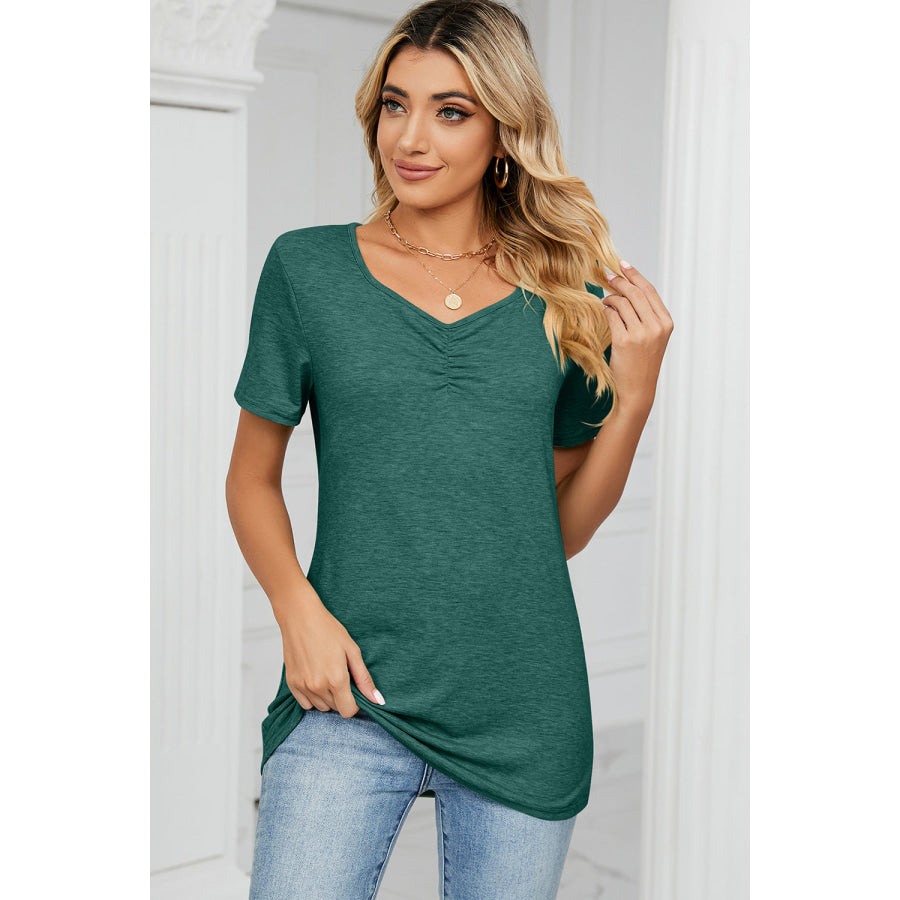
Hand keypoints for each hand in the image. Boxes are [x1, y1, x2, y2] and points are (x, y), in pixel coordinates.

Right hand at [280, 597, 385, 716]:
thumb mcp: (352, 650)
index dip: (355, 703)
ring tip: (327, 674)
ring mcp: (303, 686)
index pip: (348, 711)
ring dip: (327, 698)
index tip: (354, 690)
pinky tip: (315, 678)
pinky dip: (312, 697)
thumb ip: (364, 679)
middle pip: (335, 708)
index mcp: (336, 679)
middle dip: (342, 697)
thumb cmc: (328, 629)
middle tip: (340, 675)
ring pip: (320, 707)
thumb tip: (377, 700)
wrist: (300, 617)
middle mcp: (318, 687)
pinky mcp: (291, 684)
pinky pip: (305, 704)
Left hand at [602, 261, 673, 412]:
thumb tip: (628, 290)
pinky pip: (611, 316)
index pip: (649, 291)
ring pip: (622, 303)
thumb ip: (646, 315)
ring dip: (610, 298)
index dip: (635, 275)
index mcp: (666, 323)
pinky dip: (606, 310)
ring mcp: (640, 334)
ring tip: (605, 300)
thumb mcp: (653, 337)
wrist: (638, 389)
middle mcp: (656, 326)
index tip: (623, 265)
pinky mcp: (624, 341)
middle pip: (635, 293)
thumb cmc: (643, 363)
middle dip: (619, 281)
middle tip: (607, 276)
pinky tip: (604, 311)